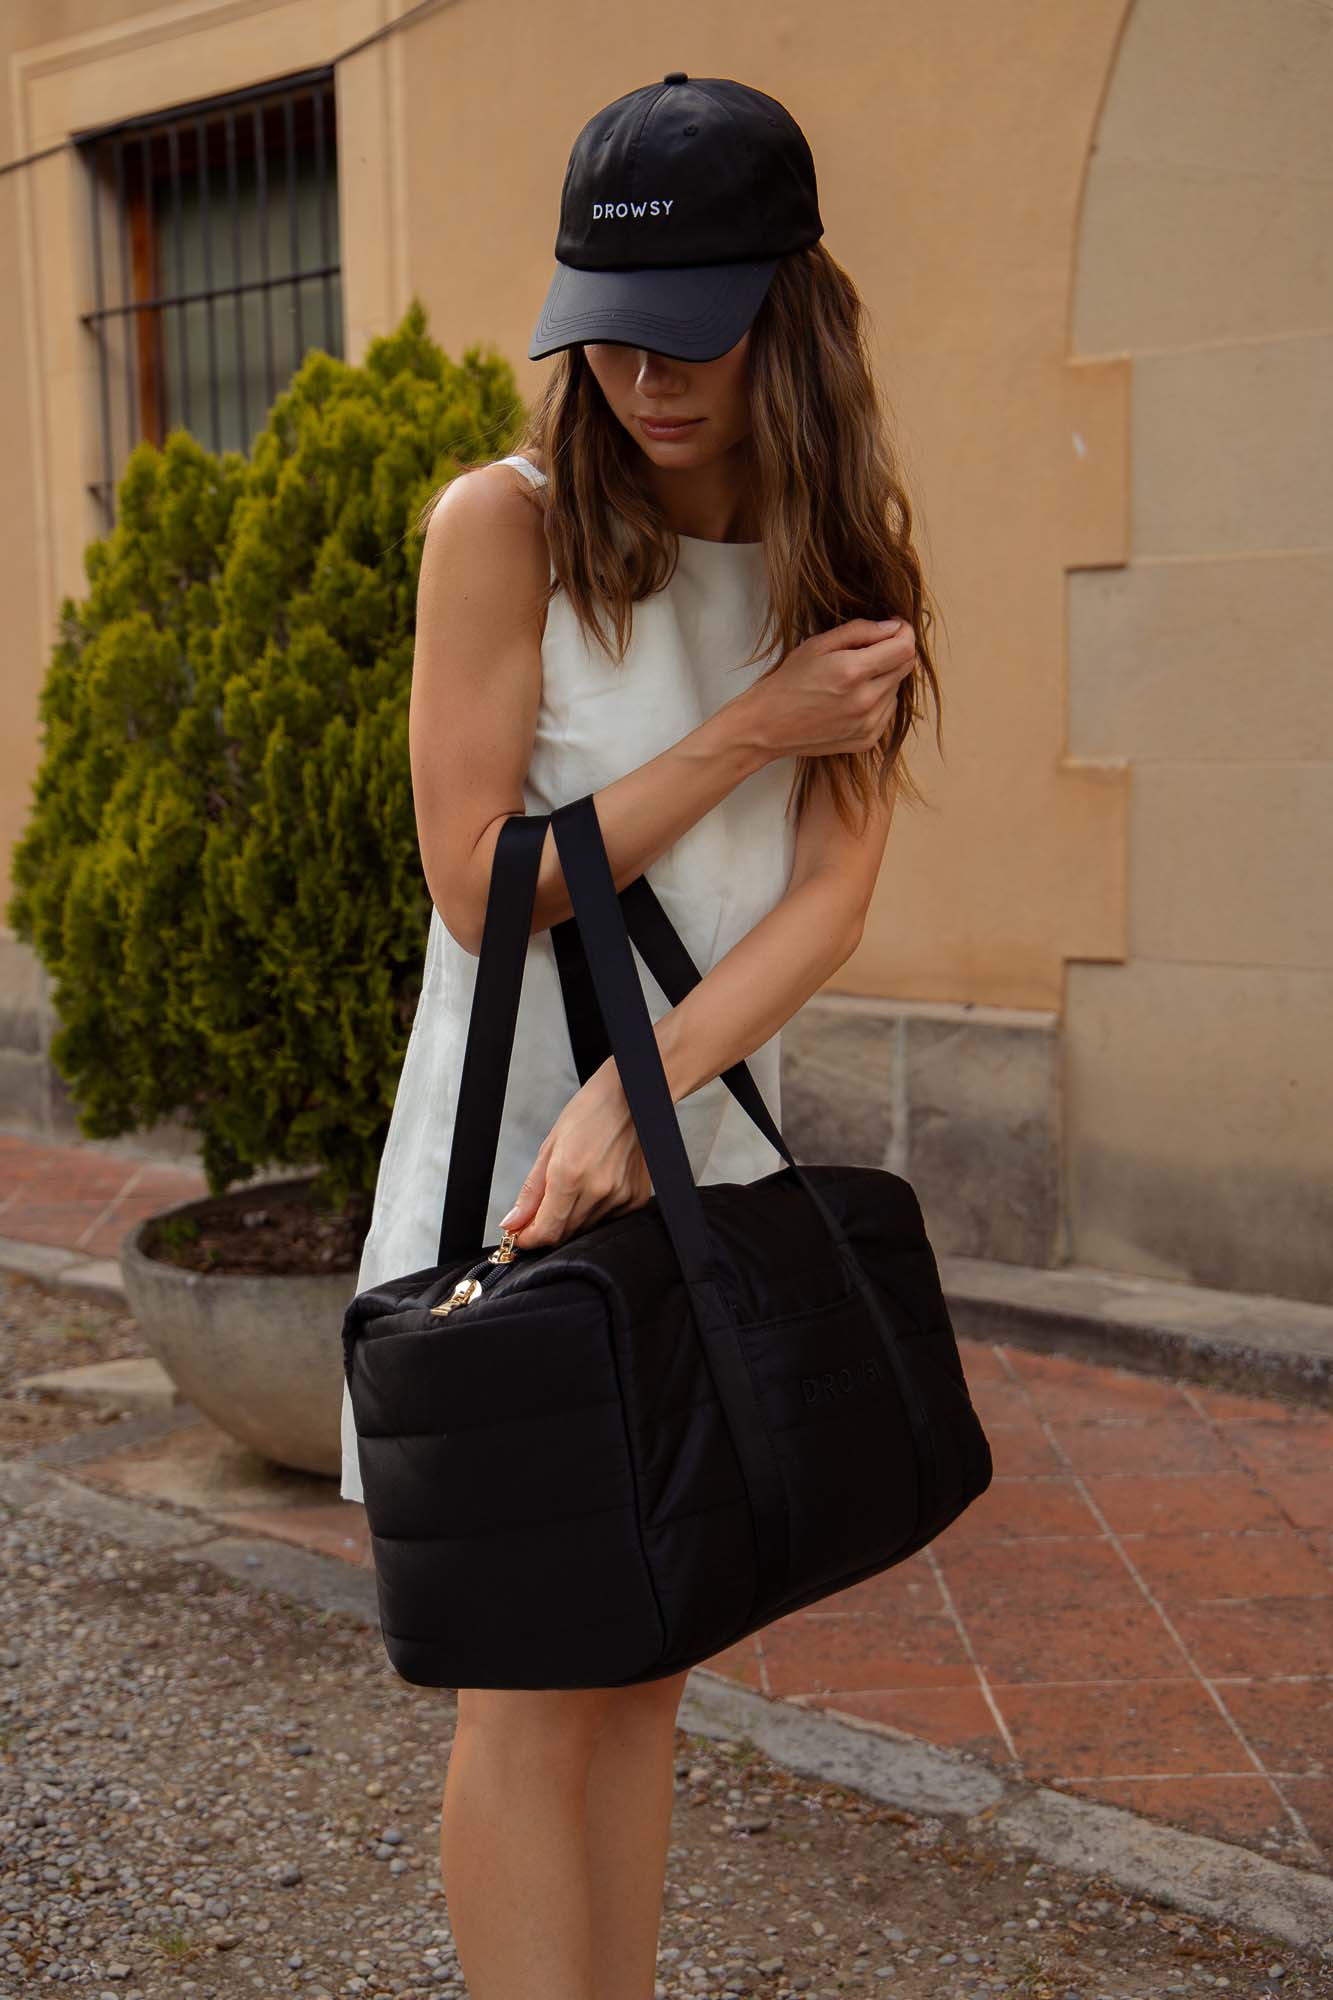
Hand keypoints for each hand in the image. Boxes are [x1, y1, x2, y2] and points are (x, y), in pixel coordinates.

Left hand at [499, 1059, 653, 1250]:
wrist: (630, 1098)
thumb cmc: (589, 1114)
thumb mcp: (550, 1147)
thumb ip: (530, 1192)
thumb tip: (513, 1222)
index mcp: (569, 1175)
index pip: (546, 1232)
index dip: (529, 1239)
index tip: (521, 1235)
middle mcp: (597, 1190)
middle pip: (564, 1234)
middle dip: (547, 1228)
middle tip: (539, 1213)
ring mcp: (619, 1196)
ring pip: (585, 1229)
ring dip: (570, 1220)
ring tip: (572, 1189)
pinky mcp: (635, 1198)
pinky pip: (607, 1220)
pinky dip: (594, 1213)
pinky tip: (593, 1188)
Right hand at [737, 617, 917, 760]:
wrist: (767, 726)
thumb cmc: (788, 682)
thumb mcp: (817, 645)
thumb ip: (858, 631)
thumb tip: (891, 627)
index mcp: (852, 672)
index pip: (905, 648)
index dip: (904, 632)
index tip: (894, 627)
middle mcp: (865, 701)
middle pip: (906, 667)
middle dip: (896, 651)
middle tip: (872, 648)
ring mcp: (868, 724)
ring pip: (897, 689)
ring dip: (885, 677)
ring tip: (855, 677)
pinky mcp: (866, 740)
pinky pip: (887, 711)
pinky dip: (878, 699)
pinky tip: (853, 698)